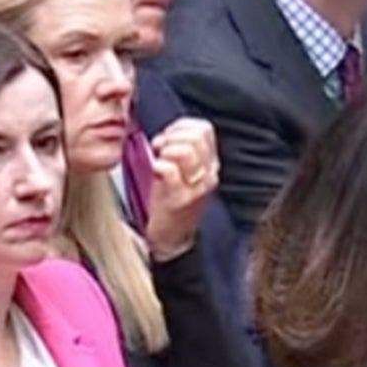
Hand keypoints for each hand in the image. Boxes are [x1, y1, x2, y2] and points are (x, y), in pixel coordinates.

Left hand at [141, 117, 218, 261]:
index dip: (181, 127)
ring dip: (165, 151)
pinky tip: (155, 172)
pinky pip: (170, 169)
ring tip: (158, 161)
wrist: (172, 239)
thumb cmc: (172, 201)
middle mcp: (209, 174)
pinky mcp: (180, 199)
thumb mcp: (184, 171)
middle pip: (195, 136)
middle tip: (160, 149)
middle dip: (171, 137)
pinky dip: (159, 166)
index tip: (167, 138)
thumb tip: (170, 131)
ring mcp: (196, 187)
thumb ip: (182, 148)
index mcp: (211, 163)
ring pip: (185, 150)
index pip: (204, 129)